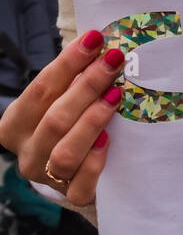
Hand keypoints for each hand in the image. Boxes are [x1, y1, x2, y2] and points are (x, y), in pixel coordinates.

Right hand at [0, 30, 124, 206]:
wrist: (72, 167)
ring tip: (115, 95)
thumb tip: (100, 44)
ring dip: (92, 121)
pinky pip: (82, 184)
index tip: (95, 40)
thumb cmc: (66, 118)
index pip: (41, 89)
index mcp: (15, 123)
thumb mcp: (60, 97)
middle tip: (113, 61)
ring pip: (65, 153)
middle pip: (55, 119)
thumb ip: (73, 77)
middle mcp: (26, 152)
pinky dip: (95, 161)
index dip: (68, 63)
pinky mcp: (72, 195)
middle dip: (87, 86)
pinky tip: (108, 139)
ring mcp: (46, 177)